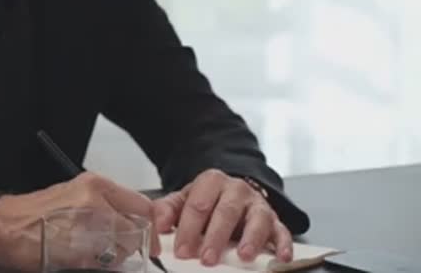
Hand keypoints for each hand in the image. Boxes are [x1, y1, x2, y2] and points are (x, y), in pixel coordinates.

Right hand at [0, 173, 161, 271]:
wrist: (5, 227)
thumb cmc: (33, 214)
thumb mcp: (73, 196)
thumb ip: (104, 204)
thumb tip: (129, 222)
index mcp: (96, 185)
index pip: (142, 205)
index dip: (148, 226)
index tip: (148, 238)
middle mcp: (97, 201)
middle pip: (136, 229)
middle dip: (131, 244)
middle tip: (120, 251)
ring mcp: (91, 226)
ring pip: (124, 249)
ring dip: (116, 258)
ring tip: (93, 254)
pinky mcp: (83, 251)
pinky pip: (107, 265)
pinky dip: (102, 267)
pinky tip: (84, 260)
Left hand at [153, 169, 291, 266]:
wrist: (232, 193)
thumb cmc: (207, 200)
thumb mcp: (184, 200)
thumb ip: (167, 210)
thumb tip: (158, 225)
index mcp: (211, 181)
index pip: (198, 205)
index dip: (188, 229)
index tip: (182, 250)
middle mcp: (237, 190)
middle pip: (226, 212)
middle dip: (215, 238)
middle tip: (206, 258)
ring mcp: (258, 205)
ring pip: (257, 220)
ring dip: (251, 239)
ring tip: (243, 256)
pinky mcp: (275, 220)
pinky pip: (282, 231)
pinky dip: (283, 245)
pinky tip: (280, 257)